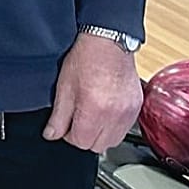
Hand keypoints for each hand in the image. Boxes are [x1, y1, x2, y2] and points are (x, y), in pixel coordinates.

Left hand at [44, 31, 142, 152]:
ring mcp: (129, 112)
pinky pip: (124, 129)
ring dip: (99, 134)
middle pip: (97, 145)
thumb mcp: (64, 87)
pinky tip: (103, 111)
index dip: (69, 135)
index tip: (65, 125)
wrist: (108, 42)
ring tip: (90, 115)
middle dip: (84, 136)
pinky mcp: (137, 107)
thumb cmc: (86, 58)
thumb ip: (58, 116)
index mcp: (95, 110)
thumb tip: (52, 134)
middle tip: (76, 119)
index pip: (80, 142)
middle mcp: (116, 115)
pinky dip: (113, 126)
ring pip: (113, 141)